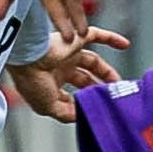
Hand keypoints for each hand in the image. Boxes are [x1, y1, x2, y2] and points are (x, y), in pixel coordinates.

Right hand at [7, 26, 128, 123]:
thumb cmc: (31, 82)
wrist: (27, 60)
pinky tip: (125, 45)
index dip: (84, 102)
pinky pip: (97, 34)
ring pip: (94, 61)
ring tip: (120, 83)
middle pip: (86, 79)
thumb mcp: (48, 106)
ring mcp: (69, 52)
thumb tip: (82, 116)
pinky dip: (112, 39)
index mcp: (52, 83)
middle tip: (113, 97)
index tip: (96, 109)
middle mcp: (60, 67)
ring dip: (108, 72)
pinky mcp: (76, 38)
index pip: (73, 94)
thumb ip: (66, 113)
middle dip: (99, 88)